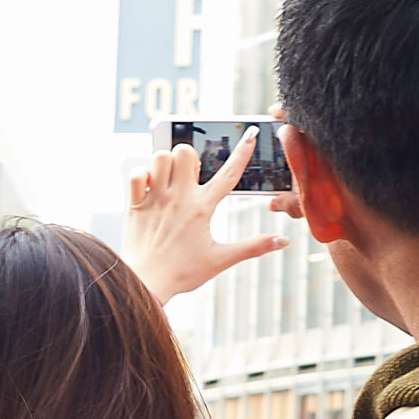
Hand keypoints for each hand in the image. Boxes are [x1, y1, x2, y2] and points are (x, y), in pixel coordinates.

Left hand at [123, 139, 286, 305]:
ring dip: (166, 162)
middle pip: (187, 151)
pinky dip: (142, 175)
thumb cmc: (183, 272)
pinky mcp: (135, 202)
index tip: (250, 135)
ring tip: (169, 178)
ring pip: (161, 156)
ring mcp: (155, 198)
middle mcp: (179, 197)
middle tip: (190, 174)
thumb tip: (283, 242)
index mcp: (202, 208)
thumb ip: (253, 247)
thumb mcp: (221, 259)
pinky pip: (136, 172)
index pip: (229, 173)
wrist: (146, 283)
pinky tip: (149, 186)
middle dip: (191, 157)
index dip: (243, 152)